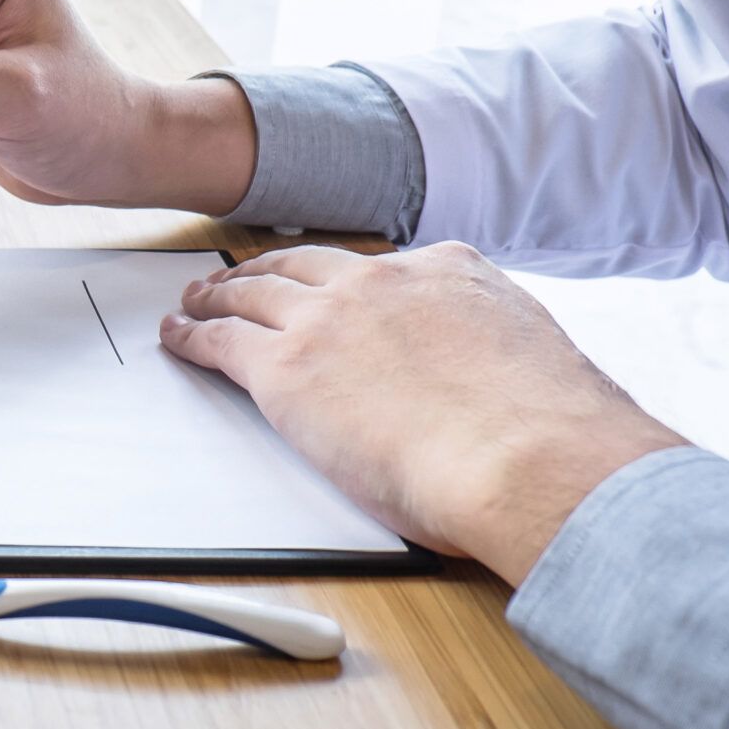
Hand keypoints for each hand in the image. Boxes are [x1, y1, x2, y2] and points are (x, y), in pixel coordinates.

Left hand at [160, 243, 687, 582]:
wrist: (529, 460)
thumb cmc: (549, 439)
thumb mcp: (532, 360)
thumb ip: (497, 354)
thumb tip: (497, 385)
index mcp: (451, 272)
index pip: (382, 269)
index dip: (346, 281)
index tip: (332, 288)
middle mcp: (383, 281)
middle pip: (305, 268)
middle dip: (267, 272)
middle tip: (239, 279)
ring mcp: (329, 319)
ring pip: (252, 294)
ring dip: (217, 295)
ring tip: (194, 300)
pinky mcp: (284, 368)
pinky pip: (221, 341)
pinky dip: (192, 334)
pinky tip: (179, 334)